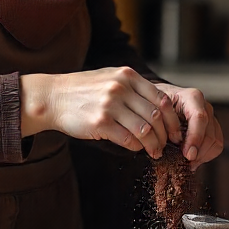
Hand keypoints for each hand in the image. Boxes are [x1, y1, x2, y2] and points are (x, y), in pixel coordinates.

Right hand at [21, 67, 177, 158]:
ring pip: (145, 130)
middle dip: (166, 135)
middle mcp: (121, 88)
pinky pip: (127, 139)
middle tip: (167, 145)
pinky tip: (136, 149)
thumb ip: (133, 87)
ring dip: (153, 145)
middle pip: (156, 116)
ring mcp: (110, 105)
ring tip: (155, 152)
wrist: (53, 97)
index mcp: (128, 76)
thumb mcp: (110, 77)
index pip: (162, 98)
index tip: (175, 131)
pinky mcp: (100, 122)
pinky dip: (136, 147)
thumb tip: (160, 105)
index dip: (172, 119)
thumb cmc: (83, 90)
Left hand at [156, 83, 223, 170]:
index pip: (199, 118)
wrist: (160, 102)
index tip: (188, 154)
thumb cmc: (157, 105)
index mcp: (191, 97)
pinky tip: (193, 158)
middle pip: (209, 133)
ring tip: (188, 162)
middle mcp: (204, 106)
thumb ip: (160, 122)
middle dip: (198, 152)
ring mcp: (210, 117)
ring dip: (202, 155)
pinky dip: (205, 155)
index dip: (195, 138)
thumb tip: (167, 141)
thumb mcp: (154, 110)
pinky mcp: (212, 128)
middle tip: (186, 162)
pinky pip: (216, 145)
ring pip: (215, 141)